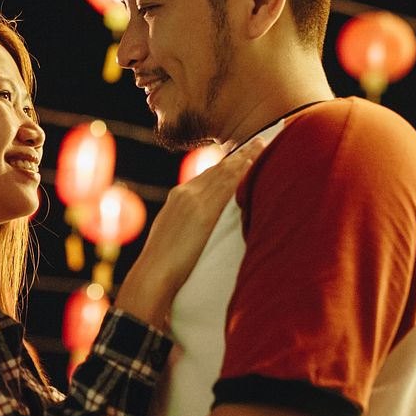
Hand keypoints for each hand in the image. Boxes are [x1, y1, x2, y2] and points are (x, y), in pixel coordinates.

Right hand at [114, 138, 266, 327]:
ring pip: (224, 172)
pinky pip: (227, 185)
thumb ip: (185, 224)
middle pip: (218, 169)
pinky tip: (254, 164)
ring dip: (245, 158)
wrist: (154, 273)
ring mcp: (194, 200)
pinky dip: (241, 172)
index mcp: (178, 197)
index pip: (207, 175)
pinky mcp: (204, 211)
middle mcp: (185, 192)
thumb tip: (198, 227)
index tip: (241, 156)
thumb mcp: (170, 235)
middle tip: (258, 142)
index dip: (226, 164)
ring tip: (262, 145)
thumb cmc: (163, 264)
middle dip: (239, 155)